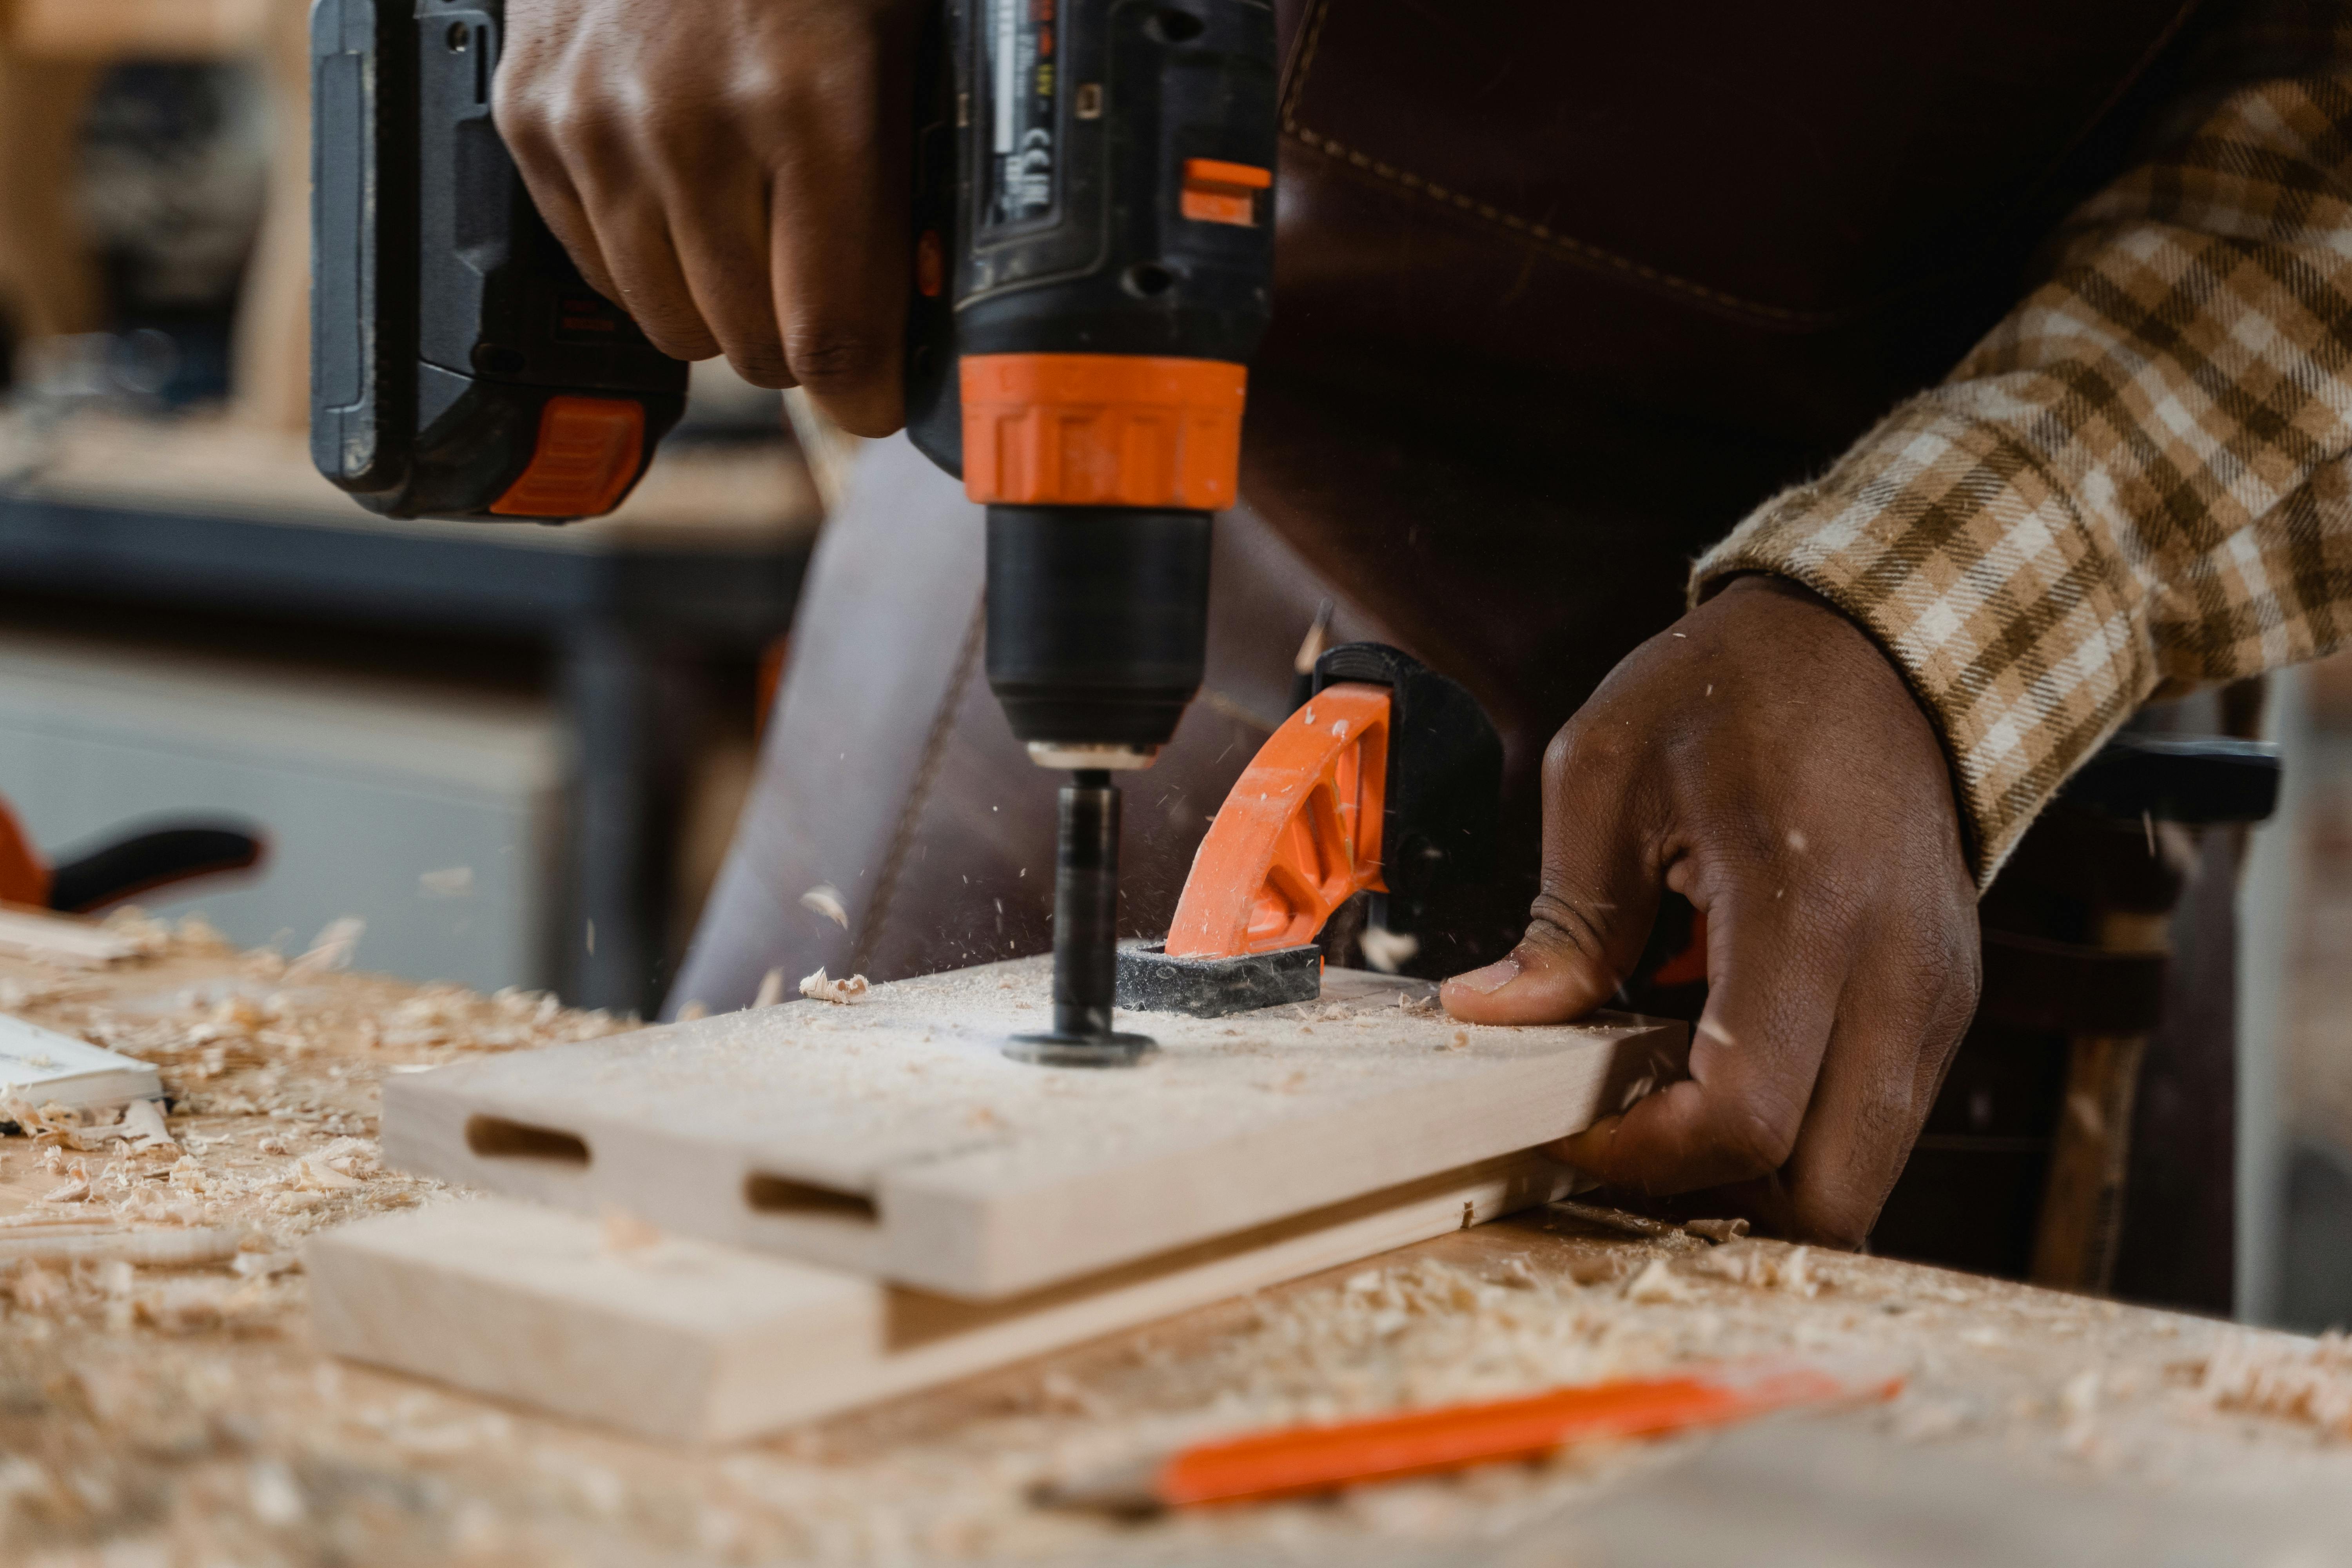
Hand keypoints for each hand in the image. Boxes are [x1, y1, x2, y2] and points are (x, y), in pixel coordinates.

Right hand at [496, 0, 920, 432]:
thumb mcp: (902, 41)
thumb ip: (912, 179)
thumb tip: (926, 302)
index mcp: (810, 107)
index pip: (830, 336)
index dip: (864, 393)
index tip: (877, 397)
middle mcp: (692, 124)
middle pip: (751, 348)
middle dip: (798, 341)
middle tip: (820, 294)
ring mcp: (598, 123)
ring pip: (671, 324)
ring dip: (720, 304)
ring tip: (751, 236)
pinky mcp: (530, 116)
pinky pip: (598, 266)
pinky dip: (647, 255)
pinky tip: (682, 196)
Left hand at [1440, 575, 1979, 1246]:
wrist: (1876, 644)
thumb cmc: (1734, 691)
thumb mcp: (1608, 774)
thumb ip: (1561, 917)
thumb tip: (1486, 1015)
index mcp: (1809, 912)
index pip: (1746, 1116)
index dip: (1644, 1153)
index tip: (1567, 1121)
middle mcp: (1899, 976)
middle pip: (1829, 1193)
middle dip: (1713, 1196)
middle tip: (1618, 1137)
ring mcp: (1936, 998)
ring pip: (1862, 1176)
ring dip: (1758, 1176)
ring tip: (1664, 1099)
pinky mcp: (1942, 1004)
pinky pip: (1876, 1123)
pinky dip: (1798, 1133)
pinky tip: (1721, 1062)